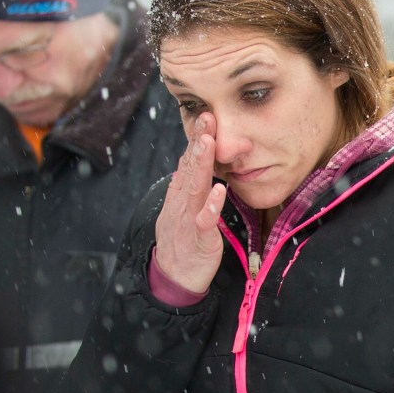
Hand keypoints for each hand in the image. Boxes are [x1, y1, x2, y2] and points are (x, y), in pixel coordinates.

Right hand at [154, 113, 225, 293]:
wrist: (174, 277)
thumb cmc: (183, 241)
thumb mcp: (183, 208)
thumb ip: (187, 185)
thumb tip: (189, 160)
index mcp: (180, 195)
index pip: (188, 161)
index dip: (196, 139)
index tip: (205, 116)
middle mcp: (182, 202)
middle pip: (190, 168)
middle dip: (198, 142)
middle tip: (206, 117)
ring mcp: (188, 219)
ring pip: (195, 188)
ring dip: (201, 165)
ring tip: (208, 143)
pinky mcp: (199, 239)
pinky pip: (205, 221)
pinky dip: (211, 206)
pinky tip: (219, 191)